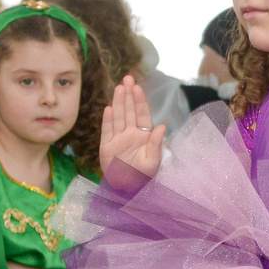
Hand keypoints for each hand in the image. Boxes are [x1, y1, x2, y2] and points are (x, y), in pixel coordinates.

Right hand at [99, 74, 165, 188]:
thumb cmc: (142, 177)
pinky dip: (107, 120)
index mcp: (144, 135)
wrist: (126, 190)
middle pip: (129, 111)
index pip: (142, 114)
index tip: (137, 87)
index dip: (139, 100)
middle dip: (128, 95)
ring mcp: (117, 139)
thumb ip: (156, 144)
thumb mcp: (153, 162)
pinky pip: (107, 131)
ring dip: (118, 102)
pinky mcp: (106, 147)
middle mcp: (130, 134)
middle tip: (127, 78)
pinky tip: (108, 109)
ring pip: (118, 117)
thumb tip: (162, 126)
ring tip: (119, 88)